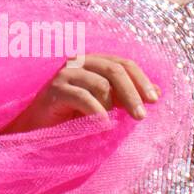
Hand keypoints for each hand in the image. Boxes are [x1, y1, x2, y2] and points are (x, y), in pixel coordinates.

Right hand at [0, 53, 159, 134]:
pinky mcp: (54, 90)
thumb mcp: (104, 105)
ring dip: (112, 106)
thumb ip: (125, 96)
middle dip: (133, 93)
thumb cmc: (70, 118)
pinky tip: (102, 125)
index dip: (141, 80)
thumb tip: (157, 92)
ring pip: (101, 84)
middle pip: (115, 70)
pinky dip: (97, 112)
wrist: (36, 132)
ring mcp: (64, 74)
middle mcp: (78, 62)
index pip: (123, 63)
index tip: (154, 100)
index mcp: (92, 62)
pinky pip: (83, 98)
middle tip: (141, 116)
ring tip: (112, 123)